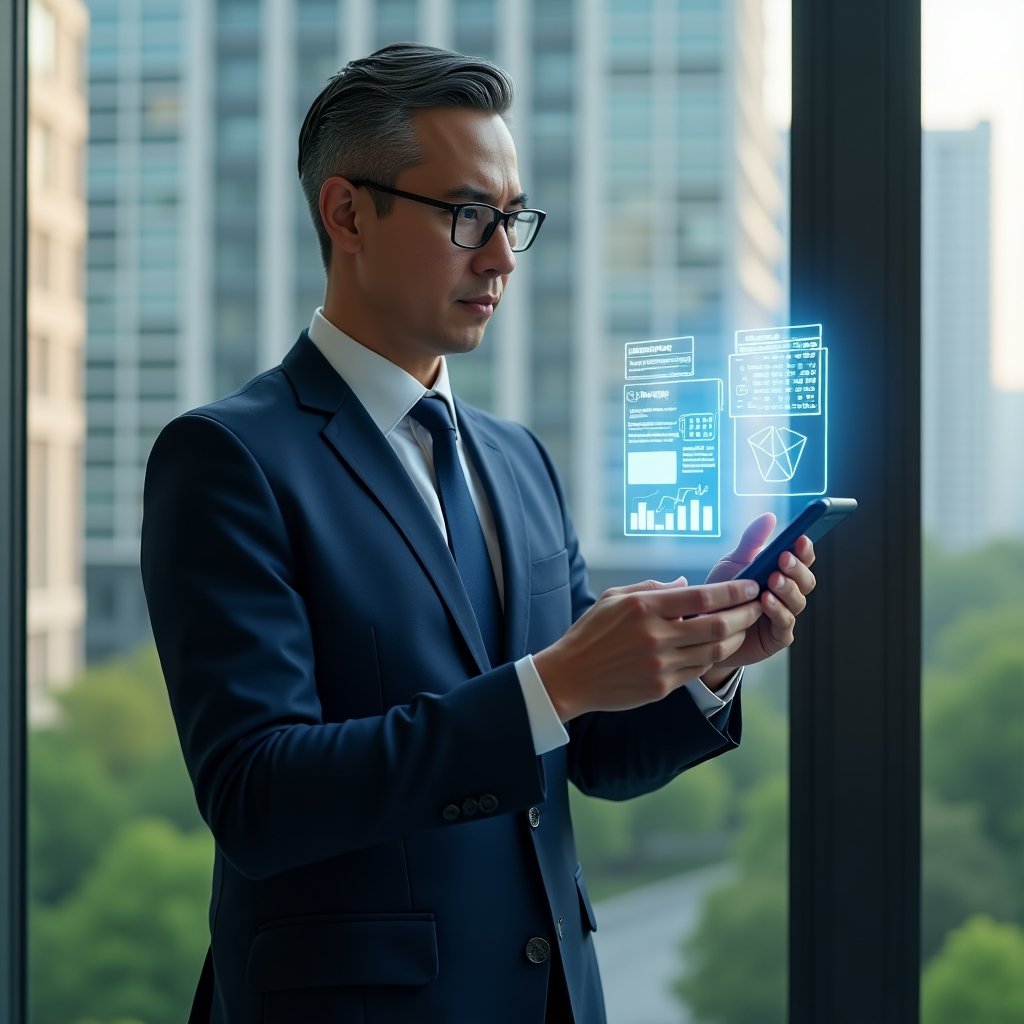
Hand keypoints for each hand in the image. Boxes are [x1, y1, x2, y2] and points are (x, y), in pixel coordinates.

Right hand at [533, 577, 763, 721]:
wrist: (571, 676)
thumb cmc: (592, 632)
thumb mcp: (615, 597)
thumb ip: (653, 588)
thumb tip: (687, 584)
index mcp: (645, 607)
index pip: (702, 597)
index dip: (733, 591)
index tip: (752, 585)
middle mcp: (656, 635)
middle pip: (718, 625)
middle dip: (746, 614)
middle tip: (759, 605)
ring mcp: (660, 664)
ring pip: (714, 650)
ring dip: (736, 638)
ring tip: (744, 627)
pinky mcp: (661, 686)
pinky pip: (698, 670)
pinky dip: (713, 657)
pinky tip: (718, 647)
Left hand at [702, 513, 816, 683]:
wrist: (703, 626)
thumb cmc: (722, 593)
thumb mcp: (734, 562)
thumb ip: (753, 541)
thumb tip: (770, 516)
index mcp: (781, 573)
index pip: (802, 560)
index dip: (804, 550)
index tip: (799, 539)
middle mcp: (787, 594)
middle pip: (806, 580)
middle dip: (796, 568)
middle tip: (783, 559)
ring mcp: (784, 615)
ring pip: (798, 601)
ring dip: (787, 589)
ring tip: (773, 580)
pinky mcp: (777, 636)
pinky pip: (785, 623)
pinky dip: (778, 611)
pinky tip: (765, 602)